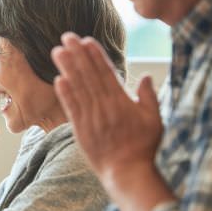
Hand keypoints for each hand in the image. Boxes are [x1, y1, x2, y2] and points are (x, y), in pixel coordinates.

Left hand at [51, 32, 162, 179]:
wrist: (126, 173)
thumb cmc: (143, 147)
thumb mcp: (154, 120)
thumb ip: (149, 97)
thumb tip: (145, 76)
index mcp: (122, 101)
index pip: (106, 72)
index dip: (95, 55)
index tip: (86, 41)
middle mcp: (105, 106)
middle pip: (89, 75)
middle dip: (77, 54)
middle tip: (66, 37)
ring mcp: (91, 118)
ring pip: (78, 88)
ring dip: (67, 68)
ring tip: (57, 51)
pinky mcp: (80, 130)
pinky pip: (71, 108)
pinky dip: (65, 94)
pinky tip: (58, 80)